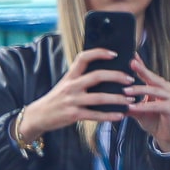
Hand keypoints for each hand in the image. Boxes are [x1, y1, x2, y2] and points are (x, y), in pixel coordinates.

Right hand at [15, 47, 132, 139]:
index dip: (100, 53)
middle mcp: (71, 86)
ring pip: (100, 98)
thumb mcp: (64, 84)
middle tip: (130, 79)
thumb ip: (80, 78)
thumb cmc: (55, 99)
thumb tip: (102, 73)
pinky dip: (110, 116)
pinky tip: (120, 115)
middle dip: (117, 76)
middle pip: (97, 76)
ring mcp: (72, 101)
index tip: (114, 53)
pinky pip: (96, 115)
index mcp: (70, 75)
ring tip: (131, 98)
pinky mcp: (74, 115)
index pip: (84, 57)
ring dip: (118, 99)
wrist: (38, 116)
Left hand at [125, 57, 169, 152]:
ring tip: (125, 91)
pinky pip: (156, 105)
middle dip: (141, 70)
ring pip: (154, 90)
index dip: (139, 64)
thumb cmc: (152, 120)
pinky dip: (144, 106)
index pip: (147, 73)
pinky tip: (133, 107)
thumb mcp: (137, 109)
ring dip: (139, 90)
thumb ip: (127, 101)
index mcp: (158, 86)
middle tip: (130, 63)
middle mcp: (165, 88)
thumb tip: (109, 96)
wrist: (166, 136)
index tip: (130, 55)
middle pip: (152, 77)